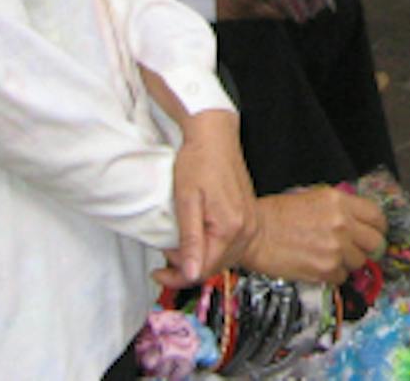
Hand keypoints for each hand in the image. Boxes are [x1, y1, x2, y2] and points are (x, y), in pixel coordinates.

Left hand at [156, 110, 256, 288]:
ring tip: (178, 248)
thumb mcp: (187, 202)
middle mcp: (246, 228)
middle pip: (215, 266)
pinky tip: (196, 239)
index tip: (159, 267)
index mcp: (231, 227)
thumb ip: (190, 240)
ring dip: (199, 258)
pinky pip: (229, 245)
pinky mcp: (247, 217)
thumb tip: (191, 274)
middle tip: (165, 254)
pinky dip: (211, 248)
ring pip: (222, 258)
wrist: (215, 136)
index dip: (178, 273)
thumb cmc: (198, 161)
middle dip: (188, 267)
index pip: (204, 268)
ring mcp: (249, 222)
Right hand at [239, 187, 388, 282]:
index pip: (377, 216)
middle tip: (357, 250)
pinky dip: (333, 275)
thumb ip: (339, 210)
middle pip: (375, 242)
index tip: (373, 233)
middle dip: (368, 248)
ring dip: (348, 262)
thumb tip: (357, 223)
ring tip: (330, 257)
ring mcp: (336, 248)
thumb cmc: (277, 214)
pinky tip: (319, 266)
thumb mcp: (314, 198)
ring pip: (359, 262)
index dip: (377, 227)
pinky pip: (342, 277)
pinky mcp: (325, 269)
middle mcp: (343, 224)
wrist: (254, 234)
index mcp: (340, 202)